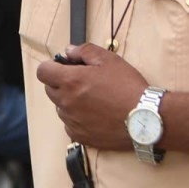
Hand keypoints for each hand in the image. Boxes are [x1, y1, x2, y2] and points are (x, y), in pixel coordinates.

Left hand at [34, 44, 149, 149]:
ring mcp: (72, 121)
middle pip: (49, 89)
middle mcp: (66, 102)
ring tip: (93, 100)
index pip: (42, 72)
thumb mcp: (109, 59)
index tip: (63, 68)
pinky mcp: (80, 136)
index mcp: (70, 81)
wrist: (146, 118)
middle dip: (61, 83)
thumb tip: (68, 51)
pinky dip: (77, 119)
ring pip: (60, 108)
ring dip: (69, 102)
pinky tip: (95, 115)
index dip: (51, 67)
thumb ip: (84, 51)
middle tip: (82, 82)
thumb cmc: (128, 87)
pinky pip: (70, 125)